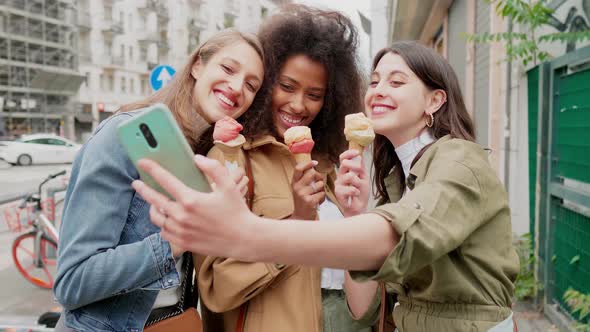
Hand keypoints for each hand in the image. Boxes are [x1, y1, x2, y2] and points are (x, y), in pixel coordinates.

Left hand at [131, 156, 254, 258]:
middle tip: (136, 183)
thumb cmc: (236, 211)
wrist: (243, 239)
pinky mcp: (182, 242)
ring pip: (157, 217)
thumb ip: (213, 168)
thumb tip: (197, 159)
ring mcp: (180, 231)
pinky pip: (164, 232)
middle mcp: (181, 216)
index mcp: (191, 200)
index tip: (142, 162)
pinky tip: (165, 218)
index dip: (152, 169)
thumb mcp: (229, 185)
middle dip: (143, 190)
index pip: (165, 180)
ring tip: (153, 202)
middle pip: (154, 199)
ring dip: (153, 208)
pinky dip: (162, 224)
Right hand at [291, 160, 324, 219]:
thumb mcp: (300, 188)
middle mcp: (296, 187)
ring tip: (317, 196)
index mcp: (294, 182)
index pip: (298, 168)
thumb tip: (314, 166)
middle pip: (312, 173)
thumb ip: (304, 178)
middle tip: (319, 184)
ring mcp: (302, 194)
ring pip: (320, 184)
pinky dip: (322, 198)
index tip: (315, 163)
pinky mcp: (309, 201)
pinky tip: (317, 202)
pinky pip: (322, 194)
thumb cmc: (303, 201)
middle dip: (319, 177)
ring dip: (322, 190)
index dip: (308, 163)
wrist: (301, 218)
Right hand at [334, 149, 369, 215]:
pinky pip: (349, 188)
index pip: (343, 158)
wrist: (359, 207)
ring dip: (358, 182)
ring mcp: (338, 184)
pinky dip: (356, 191)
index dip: (348, 153)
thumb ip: (361, 167)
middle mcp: (340, 176)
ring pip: (349, 176)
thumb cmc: (360, 192)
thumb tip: (360, 154)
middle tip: (360, 174)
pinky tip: (356, 194)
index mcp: (345, 171)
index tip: (357, 152)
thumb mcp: (363, 177)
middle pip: (344, 164)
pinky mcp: (338, 193)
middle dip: (355, 167)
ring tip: (358, 188)